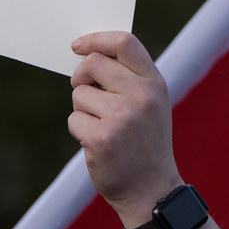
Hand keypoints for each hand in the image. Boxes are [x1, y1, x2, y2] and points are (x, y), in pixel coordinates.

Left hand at [68, 31, 183, 228]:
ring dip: (83, 109)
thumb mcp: (151, 102)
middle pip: (92, 63)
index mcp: (154, 82)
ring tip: (103, 127)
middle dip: (82, 77)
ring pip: (79, 93)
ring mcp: (122, 117)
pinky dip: (80, 130)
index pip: (124, 41)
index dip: (96, 39)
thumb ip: (128, 75)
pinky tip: (98, 144)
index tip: (78, 46)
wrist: (151, 190)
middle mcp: (141, 96)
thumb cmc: (144, 141)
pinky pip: (74, 119)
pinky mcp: (101, 138)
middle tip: (86, 93)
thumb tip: (87, 52)